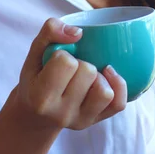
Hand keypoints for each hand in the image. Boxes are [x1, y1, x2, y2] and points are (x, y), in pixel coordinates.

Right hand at [13, 18, 127, 131]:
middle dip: (81, 63)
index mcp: (40, 97)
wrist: (35, 114)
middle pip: (88, 72)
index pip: (66, 62)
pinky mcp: (96, 121)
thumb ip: (50, 32)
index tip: (56, 60)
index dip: (63, 54)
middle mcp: (61, 114)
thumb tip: (78, 32)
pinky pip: (119, 103)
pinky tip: (107, 76)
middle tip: (70, 69)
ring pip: (105, 91)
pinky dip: (118, 86)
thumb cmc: (37, 77)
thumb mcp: (35, 52)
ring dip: (99, 77)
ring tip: (86, 76)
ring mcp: (81, 120)